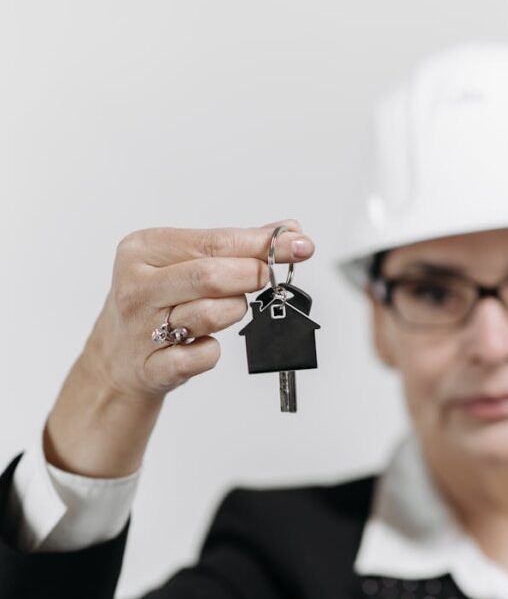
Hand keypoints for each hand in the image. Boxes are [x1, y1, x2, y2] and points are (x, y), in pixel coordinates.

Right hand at [81, 219, 314, 401]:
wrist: (116, 359)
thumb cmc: (157, 303)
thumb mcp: (182, 263)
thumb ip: (235, 246)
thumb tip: (290, 231)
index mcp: (142, 250)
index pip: (213, 242)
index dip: (262, 245)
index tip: (300, 245)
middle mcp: (137, 287)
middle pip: (212, 276)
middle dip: (251, 276)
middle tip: (267, 279)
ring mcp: (141, 329)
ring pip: (212, 314)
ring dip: (234, 312)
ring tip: (225, 310)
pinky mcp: (152, 367)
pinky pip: (205, 356)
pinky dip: (213, 350)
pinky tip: (201, 343)